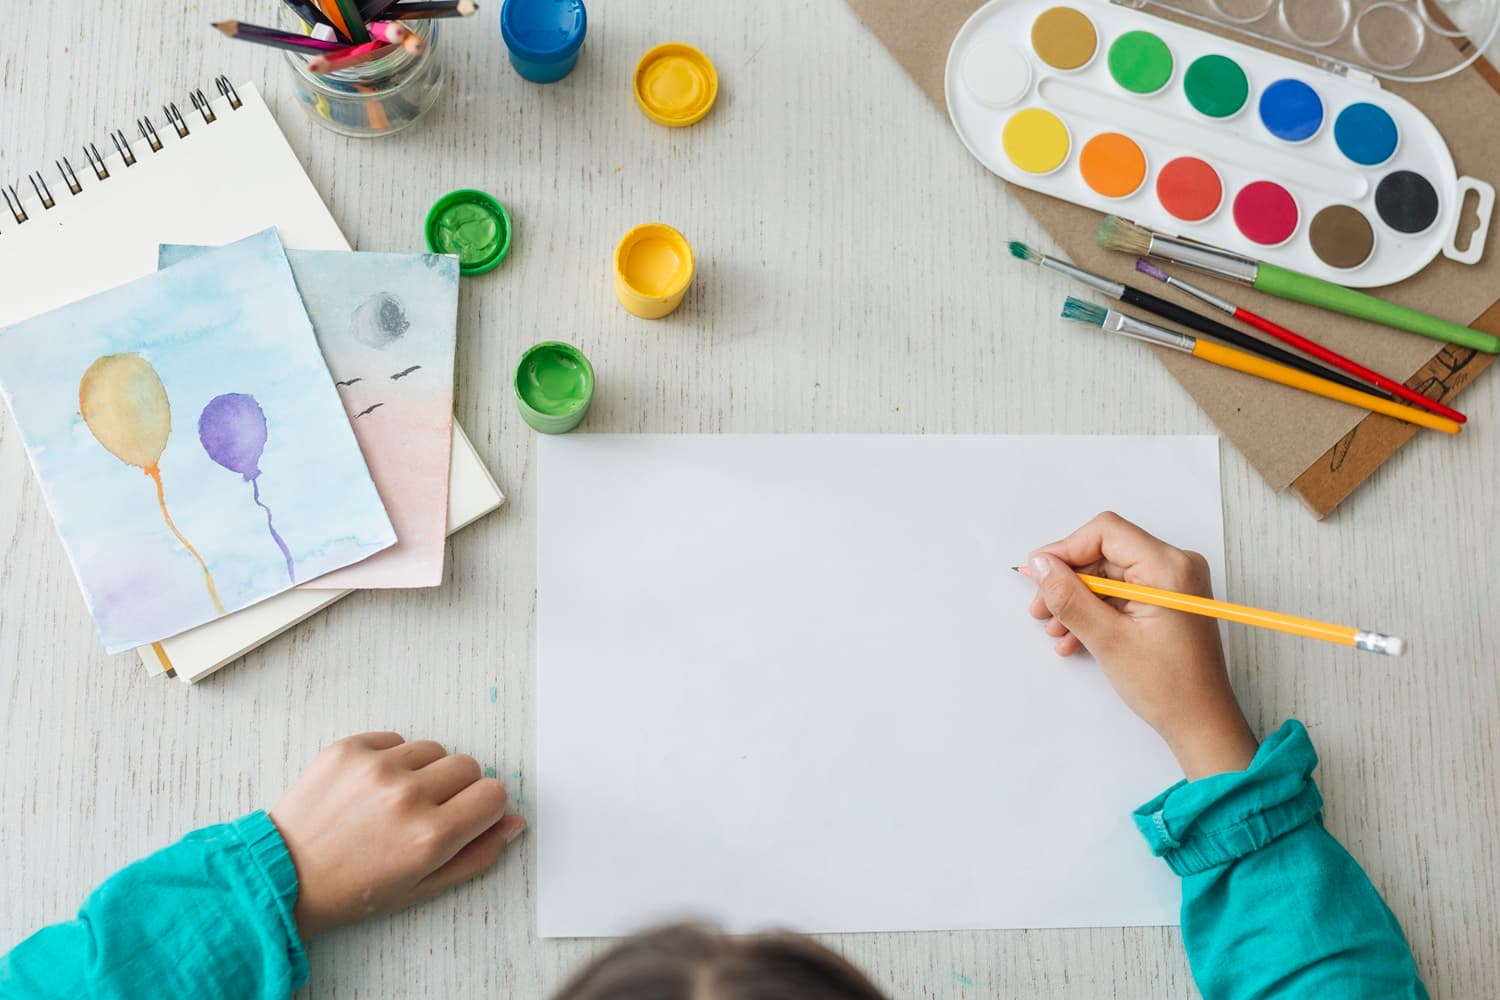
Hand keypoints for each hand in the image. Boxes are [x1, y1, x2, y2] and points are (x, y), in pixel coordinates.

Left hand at [269, 732, 525, 938]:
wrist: (283, 875)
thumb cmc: (351, 889)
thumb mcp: (421, 888)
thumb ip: (477, 855)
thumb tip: (514, 823)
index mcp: (430, 836)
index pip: (494, 794)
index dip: (483, 807)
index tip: (464, 818)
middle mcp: (408, 796)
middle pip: (468, 766)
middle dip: (455, 789)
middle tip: (424, 813)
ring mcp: (377, 768)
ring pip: (434, 749)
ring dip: (423, 771)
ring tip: (391, 801)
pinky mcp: (349, 748)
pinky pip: (396, 739)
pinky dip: (390, 758)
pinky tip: (369, 788)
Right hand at [1026, 512, 1257, 779]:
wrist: (1201, 724)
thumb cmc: (1166, 685)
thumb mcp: (1107, 639)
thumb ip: (1069, 597)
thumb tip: (1040, 564)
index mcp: (1169, 566)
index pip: (1105, 532)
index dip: (1065, 550)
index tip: (1037, 574)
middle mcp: (1176, 565)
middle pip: (1105, 553)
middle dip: (1068, 581)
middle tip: (1040, 610)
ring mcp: (1173, 583)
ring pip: (1109, 574)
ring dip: (1077, 600)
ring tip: (1056, 632)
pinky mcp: (1167, 600)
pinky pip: (1122, 592)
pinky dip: (1096, 611)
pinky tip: (1075, 638)